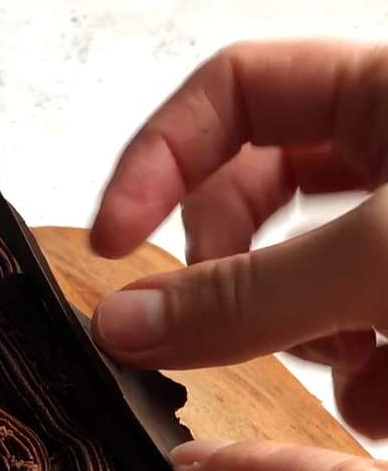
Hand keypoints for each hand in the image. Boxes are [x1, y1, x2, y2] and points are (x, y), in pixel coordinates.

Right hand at [89, 40, 387, 437]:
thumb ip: (248, 294)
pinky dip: (359, 381)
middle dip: (226, 271)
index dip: (160, 158)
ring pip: (298, 286)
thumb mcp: (381, 256)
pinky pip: (353, 343)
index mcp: (387, 91)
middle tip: (205, 327)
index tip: (110, 245)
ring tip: (359, 364)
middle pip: (251, 199)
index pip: (234, 88)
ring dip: (306, 341)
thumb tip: (119, 325)